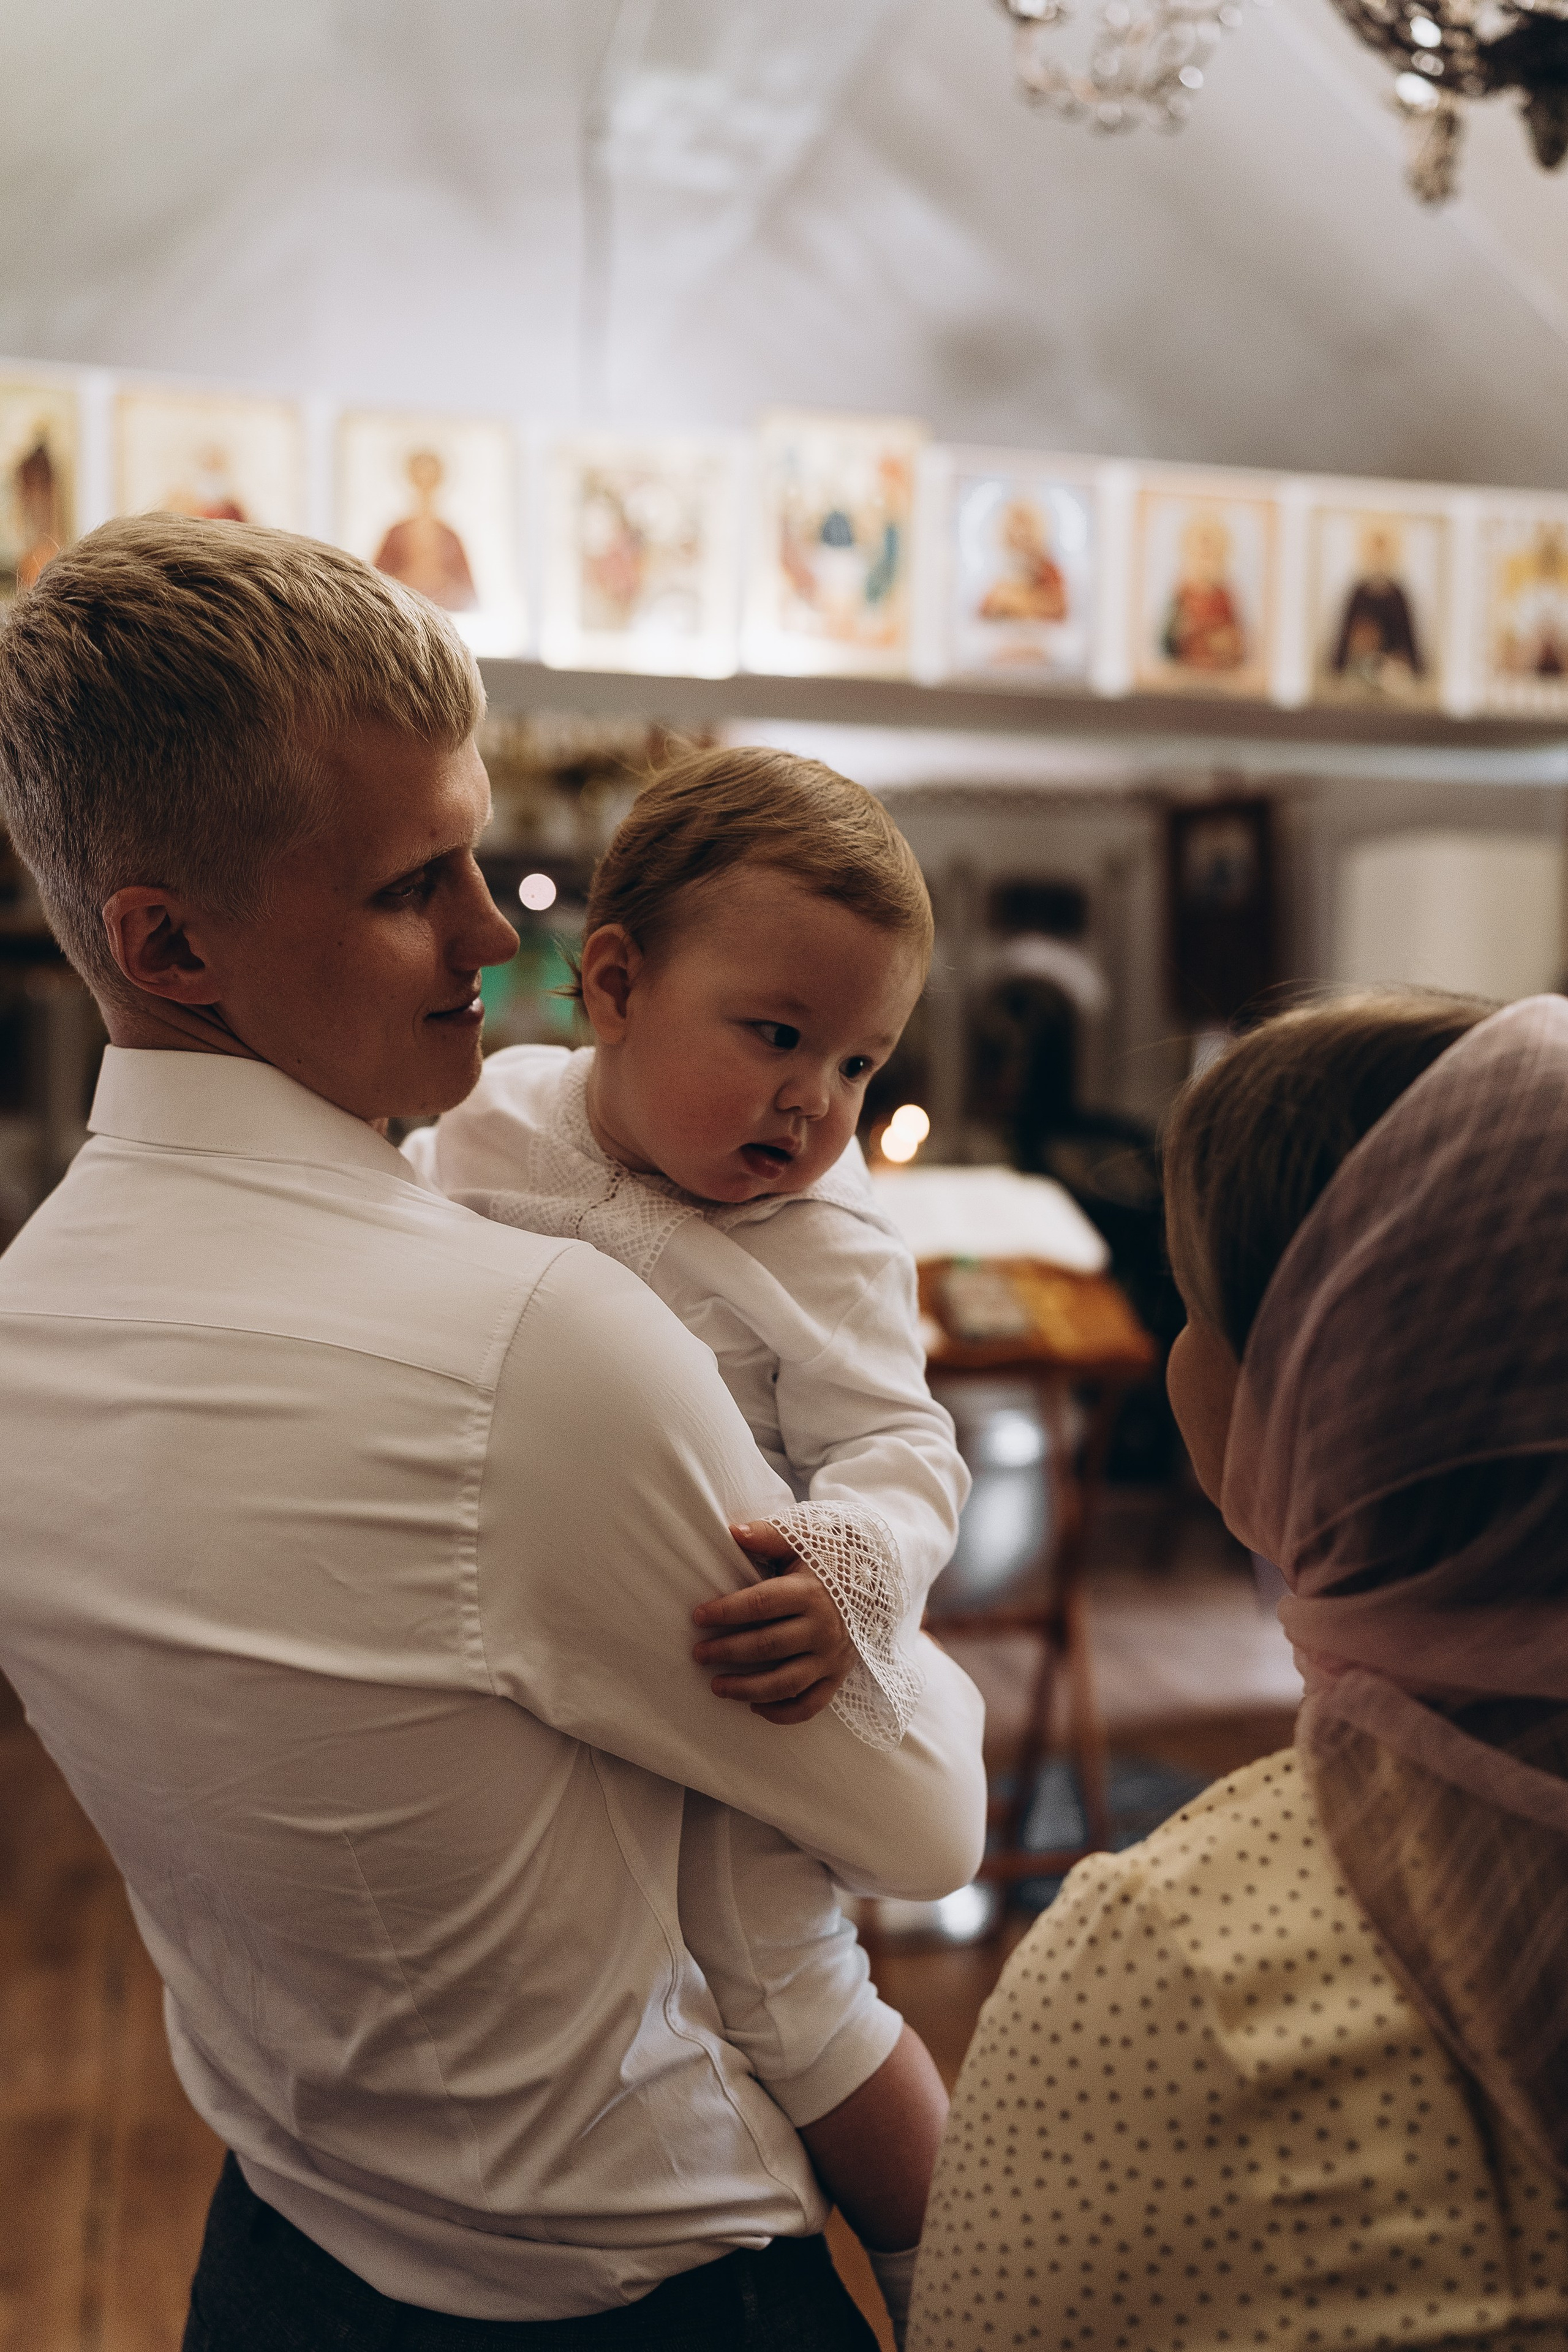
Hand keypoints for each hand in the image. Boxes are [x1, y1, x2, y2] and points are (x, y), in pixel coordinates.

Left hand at [691, 1523, 856, 1725]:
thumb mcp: (801, 1541)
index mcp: (810, 1593)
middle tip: (698, 1653)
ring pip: (785, 1683)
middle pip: (768, 1646)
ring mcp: (831, 1657)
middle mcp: (823, 1628)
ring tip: (716, 1686)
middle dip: (727, 1651)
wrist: (872, 1582)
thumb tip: (733, 1531)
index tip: (698, 1616)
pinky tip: (755, 1708)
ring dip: (747, 1689)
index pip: (761, 1604)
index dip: (726, 1611)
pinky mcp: (837, 1677)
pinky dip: (782, 1713)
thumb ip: (768, 1536)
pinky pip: (810, 1705)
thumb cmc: (825, 1560)